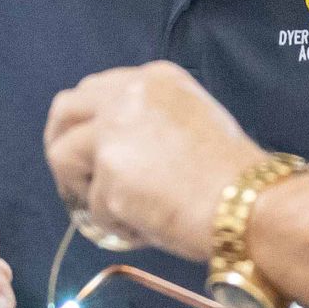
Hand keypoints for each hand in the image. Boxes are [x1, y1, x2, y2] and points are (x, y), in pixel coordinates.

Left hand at [43, 62, 263, 260]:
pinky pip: (92, 206)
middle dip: (60, 142)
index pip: (96, 90)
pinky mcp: (108, 174)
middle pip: (65, 110)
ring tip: (111, 210)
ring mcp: (113, 132)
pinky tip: (143, 229)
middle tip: (72, 176)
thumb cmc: (232, 172)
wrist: (248, 202)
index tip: (91, 148)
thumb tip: (121, 151)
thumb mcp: (192, 119)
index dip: (87, 122)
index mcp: (153, 78)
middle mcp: (127, 94)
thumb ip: (151, 122)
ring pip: (62, 156)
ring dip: (79, 187)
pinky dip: (113, 223)